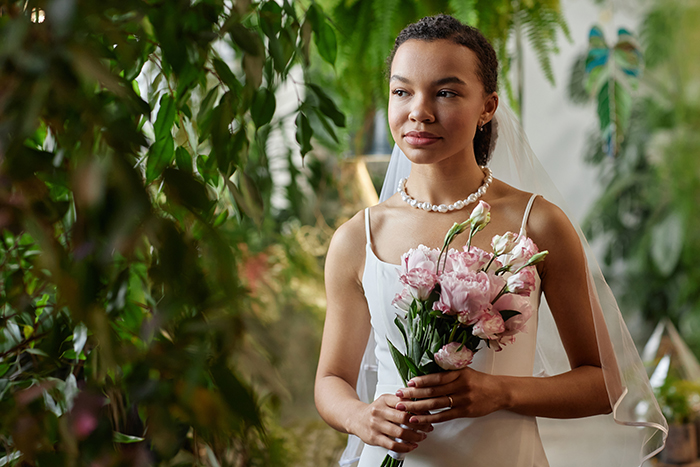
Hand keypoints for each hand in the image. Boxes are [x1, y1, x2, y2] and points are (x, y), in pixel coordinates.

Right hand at [351, 394, 433, 452]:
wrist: (356, 418)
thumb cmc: (376, 410)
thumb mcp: (386, 400)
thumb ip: (401, 401)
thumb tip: (421, 404)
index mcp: (385, 400)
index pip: (405, 403)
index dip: (418, 409)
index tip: (427, 414)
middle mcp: (379, 411)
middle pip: (404, 418)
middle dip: (420, 424)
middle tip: (428, 427)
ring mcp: (376, 425)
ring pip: (400, 433)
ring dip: (415, 436)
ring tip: (421, 436)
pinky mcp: (374, 438)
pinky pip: (393, 445)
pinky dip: (405, 447)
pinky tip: (411, 446)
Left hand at [394, 368, 510, 423]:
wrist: (499, 391)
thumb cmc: (479, 380)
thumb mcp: (464, 371)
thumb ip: (447, 372)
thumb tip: (424, 375)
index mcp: (458, 373)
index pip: (436, 378)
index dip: (421, 381)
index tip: (408, 383)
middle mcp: (460, 386)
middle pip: (433, 391)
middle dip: (414, 394)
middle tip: (400, 396)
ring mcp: (462, 400)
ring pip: (436, 404)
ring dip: (418, 407)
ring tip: (404, 409)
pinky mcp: (464, 411)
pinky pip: (444, 416)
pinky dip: (430, 418)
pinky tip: (419, 419)